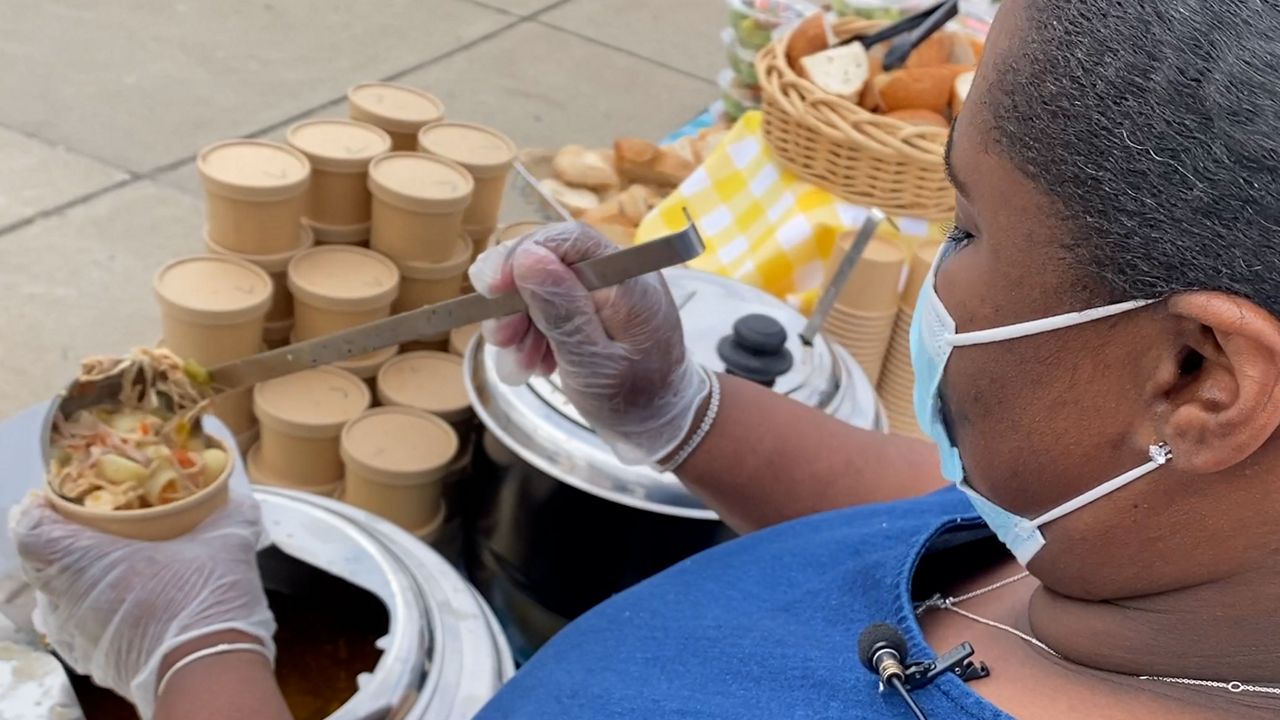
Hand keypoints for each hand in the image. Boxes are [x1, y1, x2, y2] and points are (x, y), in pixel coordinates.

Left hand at [9, 492, 275, 718]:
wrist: (209, 671)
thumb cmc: (205, 601)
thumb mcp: (226, 544)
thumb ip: (230, 513)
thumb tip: (237, 498)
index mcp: (82, 558)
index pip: (32, 524)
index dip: (46, 507)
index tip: (72, 502)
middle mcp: (62, 598)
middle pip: (44, 559)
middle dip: (71, 542)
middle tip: (106, 530)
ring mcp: (71, 634)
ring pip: (59, 595)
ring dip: (81, 579)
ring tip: (118, 568)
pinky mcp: (87, 659)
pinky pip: (77, 624)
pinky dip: (94, 610)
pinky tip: (128, 604)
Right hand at [469, 221, 708, 464]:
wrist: (661, 426)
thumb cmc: (635, 401)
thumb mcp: (593, 364)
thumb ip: (562, 312)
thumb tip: (528, 256)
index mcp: (628, 282)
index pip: (569, 240)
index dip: (521, 255)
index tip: (490, 289)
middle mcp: (616, 277)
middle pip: (548, 262)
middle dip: (514, 300)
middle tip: (500, 339)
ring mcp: (602, 294)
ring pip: (541, 288)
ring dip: (519, 325)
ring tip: (521, 367)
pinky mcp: (591, 311)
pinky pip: (549, 309)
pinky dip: (532, 336)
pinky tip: (535, 365)